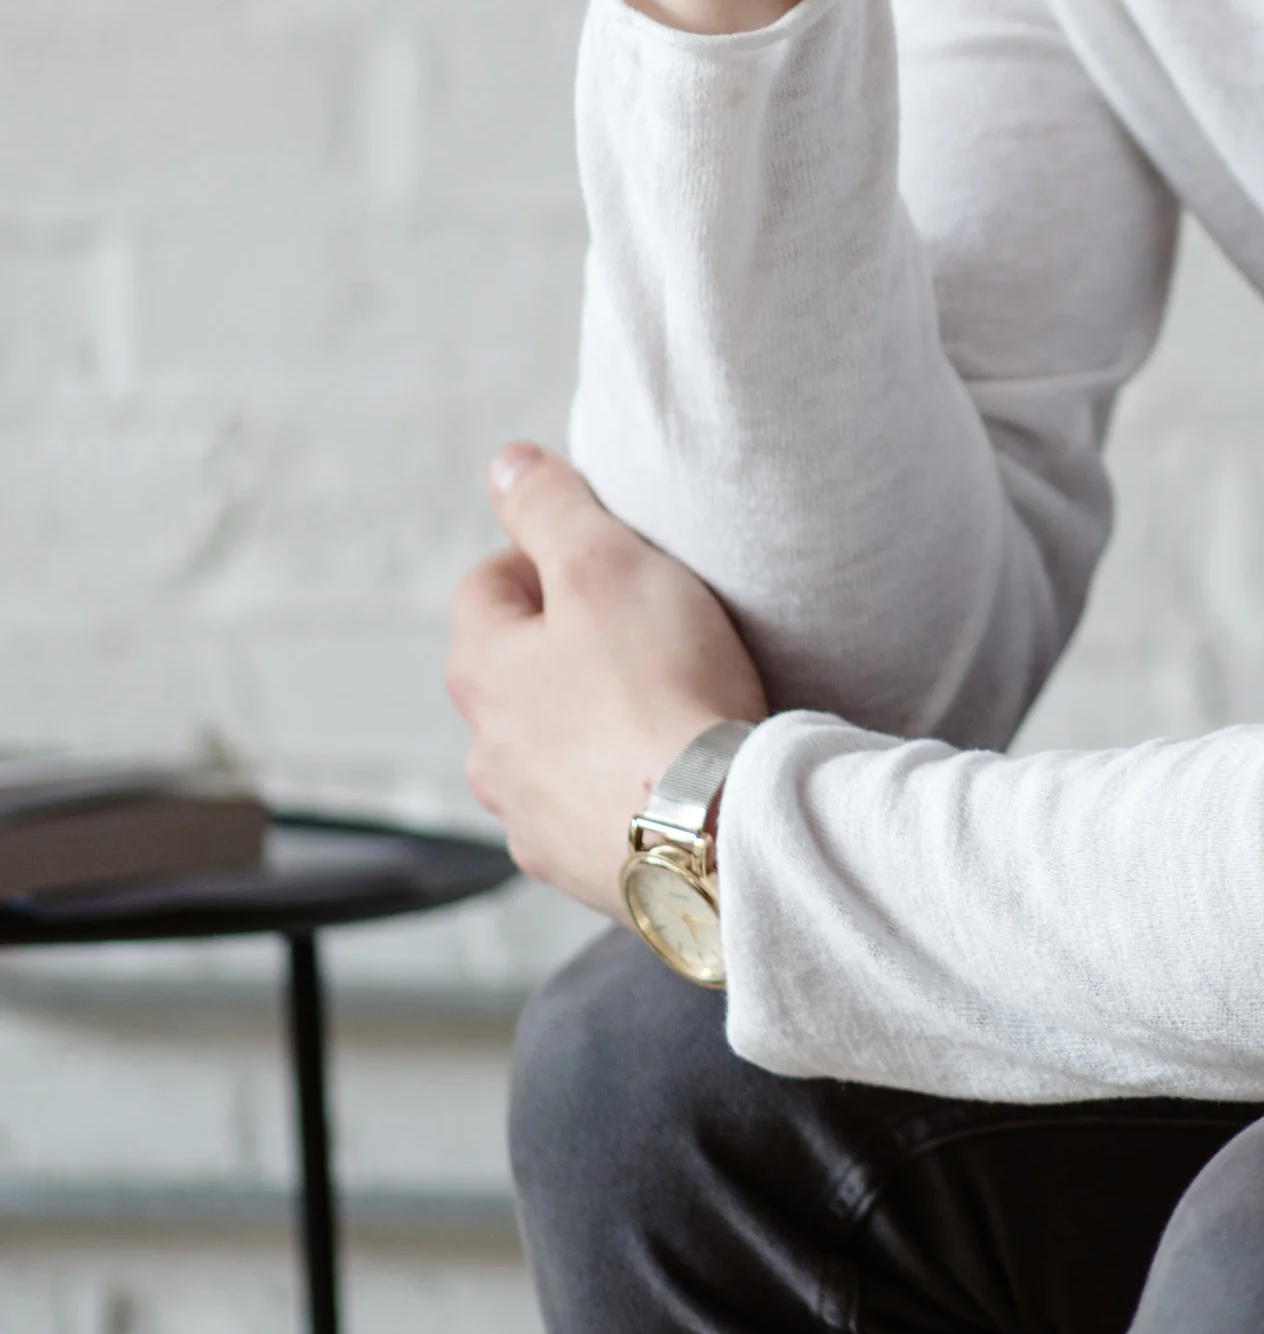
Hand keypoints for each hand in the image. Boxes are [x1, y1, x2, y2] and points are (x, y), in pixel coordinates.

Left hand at [444, 443, 768, 915]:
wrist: (714, 829)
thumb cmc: (662, 688)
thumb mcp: (605, 563)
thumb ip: (549, 506)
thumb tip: (506, 466)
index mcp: (480, 668)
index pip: (487, 583)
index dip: (547, 557)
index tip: (610, 562)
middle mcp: (485, 750)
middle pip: (517, 668)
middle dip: (570, 642)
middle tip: (647, 628)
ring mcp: (526, 817)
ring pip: (548, 742)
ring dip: (589, 720)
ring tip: (666, 705)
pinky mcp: (575, 867)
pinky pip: (586, 808)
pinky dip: (617, 786)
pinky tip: (671, 773)